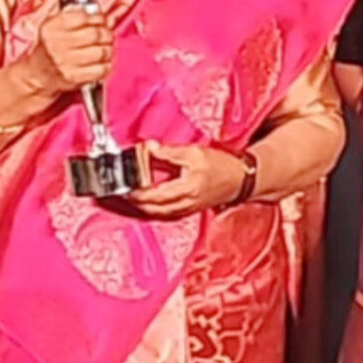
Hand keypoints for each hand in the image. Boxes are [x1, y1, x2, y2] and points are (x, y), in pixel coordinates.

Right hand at [30, 8, 113, 95]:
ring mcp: (64, 62)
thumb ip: (82, 18)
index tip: (102, 21)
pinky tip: (101, 63)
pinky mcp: (73, 77)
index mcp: (52, 27)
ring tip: (105, 49)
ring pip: (101, 52)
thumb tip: (109, 20)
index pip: (83, 17)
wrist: (37, 74)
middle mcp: (56, 44)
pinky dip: (106, 65)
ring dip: (108, 50)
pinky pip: (101, 69)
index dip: (98, 18)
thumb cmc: (52, 47)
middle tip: (107, 36)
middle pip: (96, 34)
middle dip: (107, 34)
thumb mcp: (58, 27)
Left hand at [129, 141, 246, 218]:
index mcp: (185, 189)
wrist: (240, 179)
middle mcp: (184, 204)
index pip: (152, 195)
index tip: (124, 184)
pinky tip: (148, 200)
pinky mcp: (188, 210)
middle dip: (134, 201)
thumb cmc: (222, 165)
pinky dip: (153, 208)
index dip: (135, 192)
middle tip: (122, 190)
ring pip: (157, 213)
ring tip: (131, 194)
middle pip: (151, 208)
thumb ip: (170, 152)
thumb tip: (149, 148)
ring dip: (142, 206)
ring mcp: (186, 209)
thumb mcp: (195, 153)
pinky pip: (165, 213)